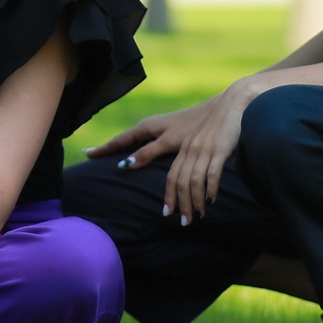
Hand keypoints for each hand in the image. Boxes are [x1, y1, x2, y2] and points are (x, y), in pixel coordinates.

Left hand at [87, 87, 245, 222]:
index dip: (113, 151)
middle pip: (168, 174)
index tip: (89, 155)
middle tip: (166, 216)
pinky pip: (209, 177)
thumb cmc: (203, 119)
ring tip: (187, 219)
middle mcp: (175, 139)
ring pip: (186, 180)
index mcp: (162, 130)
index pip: (132, 144)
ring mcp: (196, 146)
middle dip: (170, 199)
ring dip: (188, 202)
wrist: (233, 104)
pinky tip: (209, 202)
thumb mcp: (178, 131)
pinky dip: (208, 191)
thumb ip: (160, 145)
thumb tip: (138, 158)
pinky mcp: (216, 150)